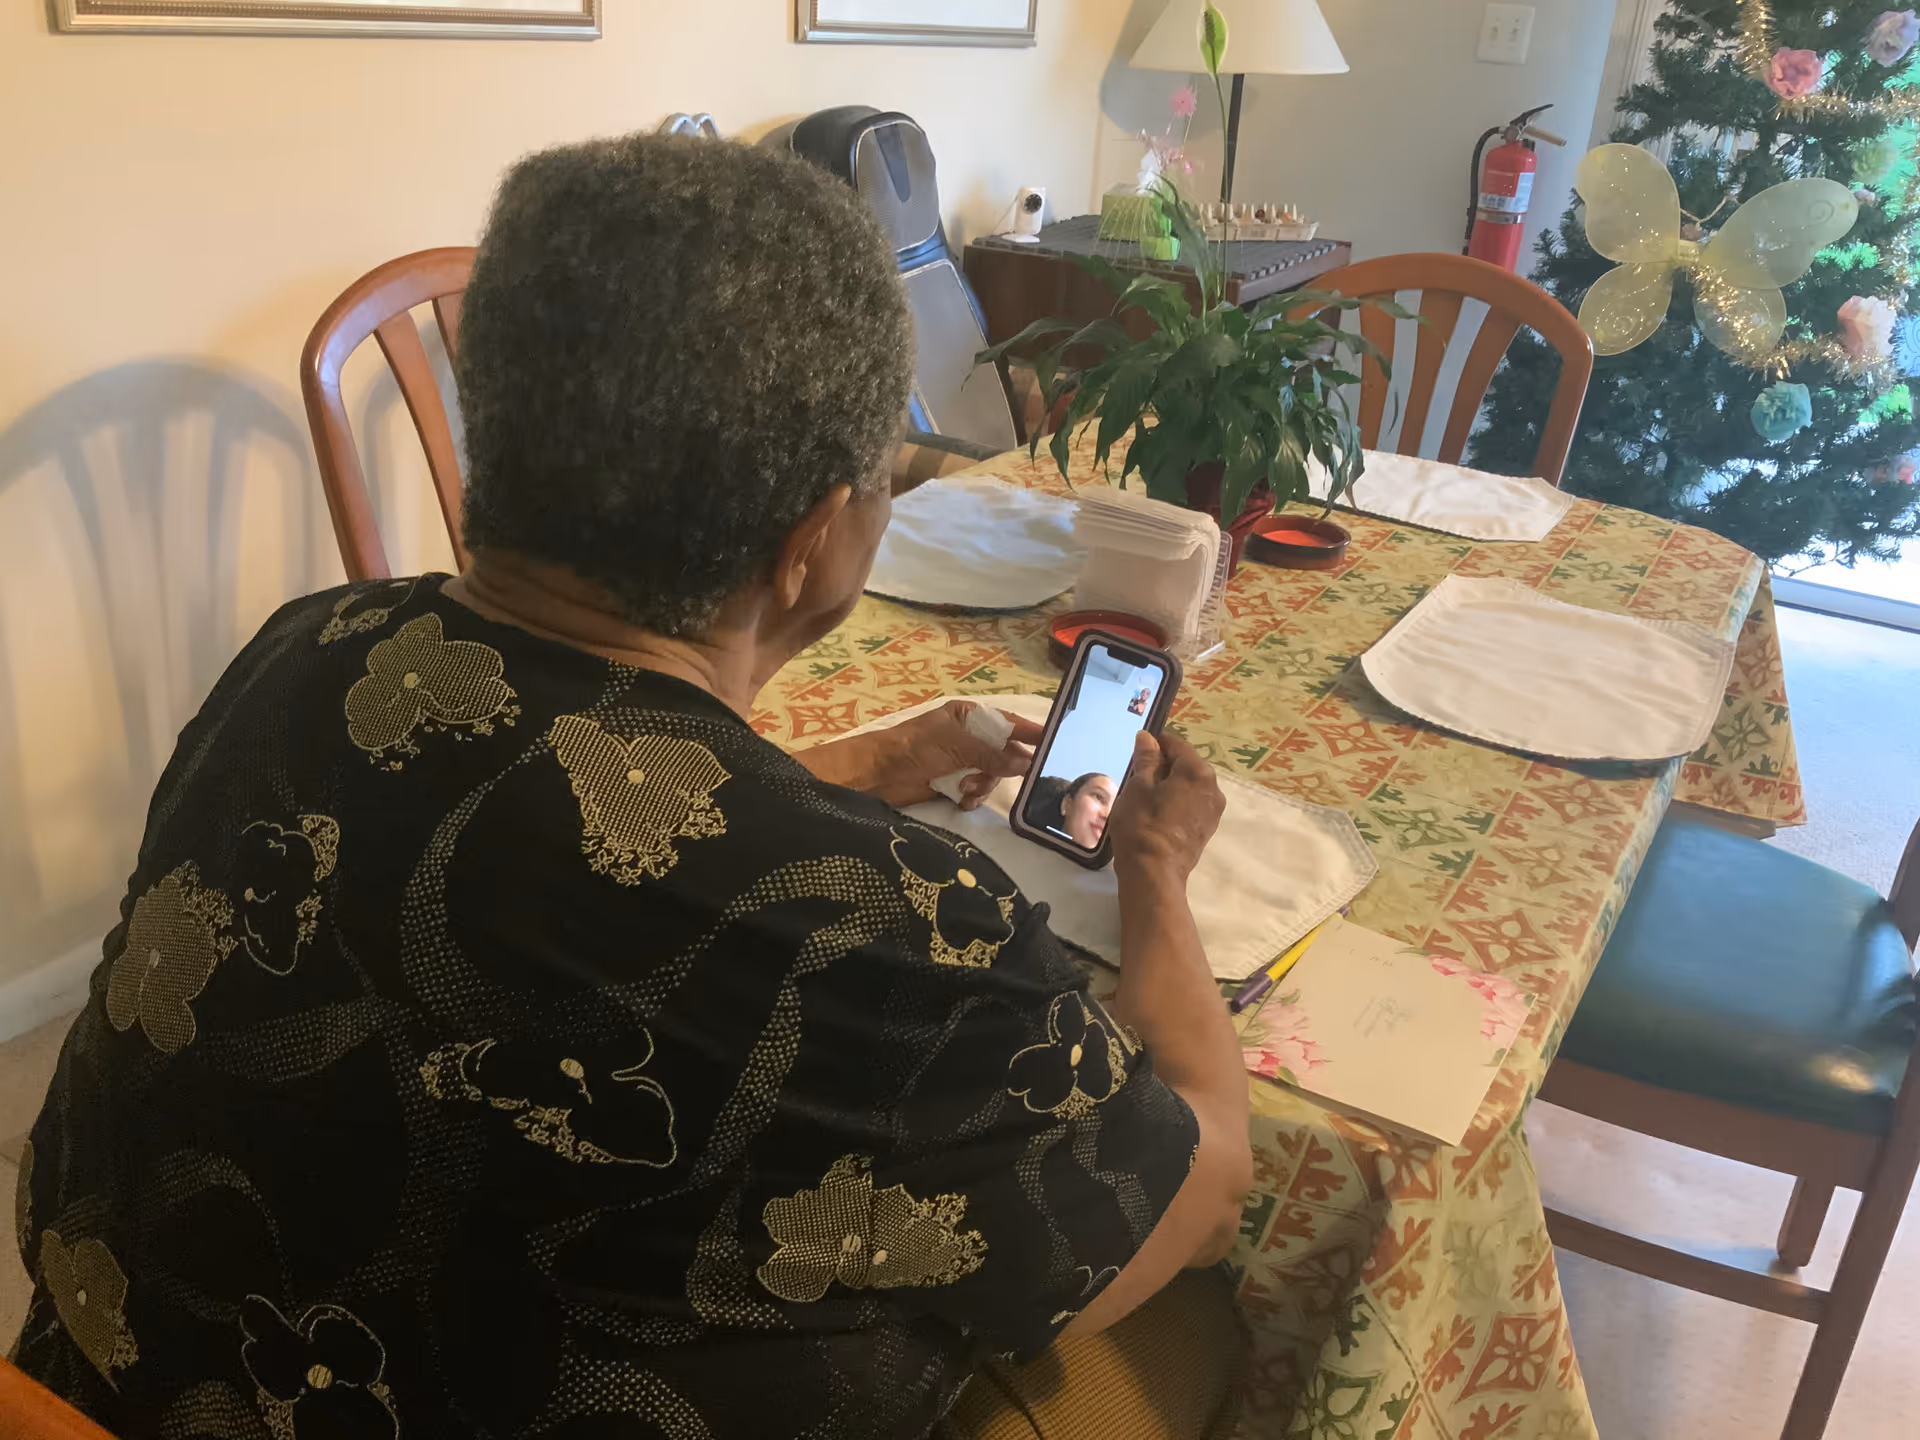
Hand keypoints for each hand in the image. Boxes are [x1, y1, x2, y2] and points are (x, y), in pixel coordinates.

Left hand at [797, 701, 1040, 809]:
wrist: (878, 775)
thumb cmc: (915, 748)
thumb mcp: (956, 745)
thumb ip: (991, 755)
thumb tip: (1025, 763)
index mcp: (968, 717)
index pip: (1008, 723)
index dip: (1030, 733)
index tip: (1052, 743)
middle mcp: (968, 738)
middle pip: (1003, 754)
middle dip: (1001, 768)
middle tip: (998, 776)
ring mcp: (961, 761)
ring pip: (992, 776)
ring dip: (983, 784)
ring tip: (967, 788)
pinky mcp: (952, 783)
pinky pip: (976, 791)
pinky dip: (973, 796)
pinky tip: (963, 799)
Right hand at [1108, 730, 1223, 882]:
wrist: (1154, 874)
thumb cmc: (1142, 825)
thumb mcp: (1138, 787)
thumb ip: (1146, 759)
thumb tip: (1147, 738)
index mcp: (1198, 772)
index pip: (1176, 745)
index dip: (1155, 744)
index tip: (1137, 752)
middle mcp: (1213, 788)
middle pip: (1186, 765)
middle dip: (1163, 766)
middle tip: (1136, 777)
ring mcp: (1213, 811)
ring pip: (1189, 786)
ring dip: (1169, 785)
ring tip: (1143, 797)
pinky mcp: (1207, 829)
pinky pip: (1191, 804)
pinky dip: (1175, 802)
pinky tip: (1156, 813)